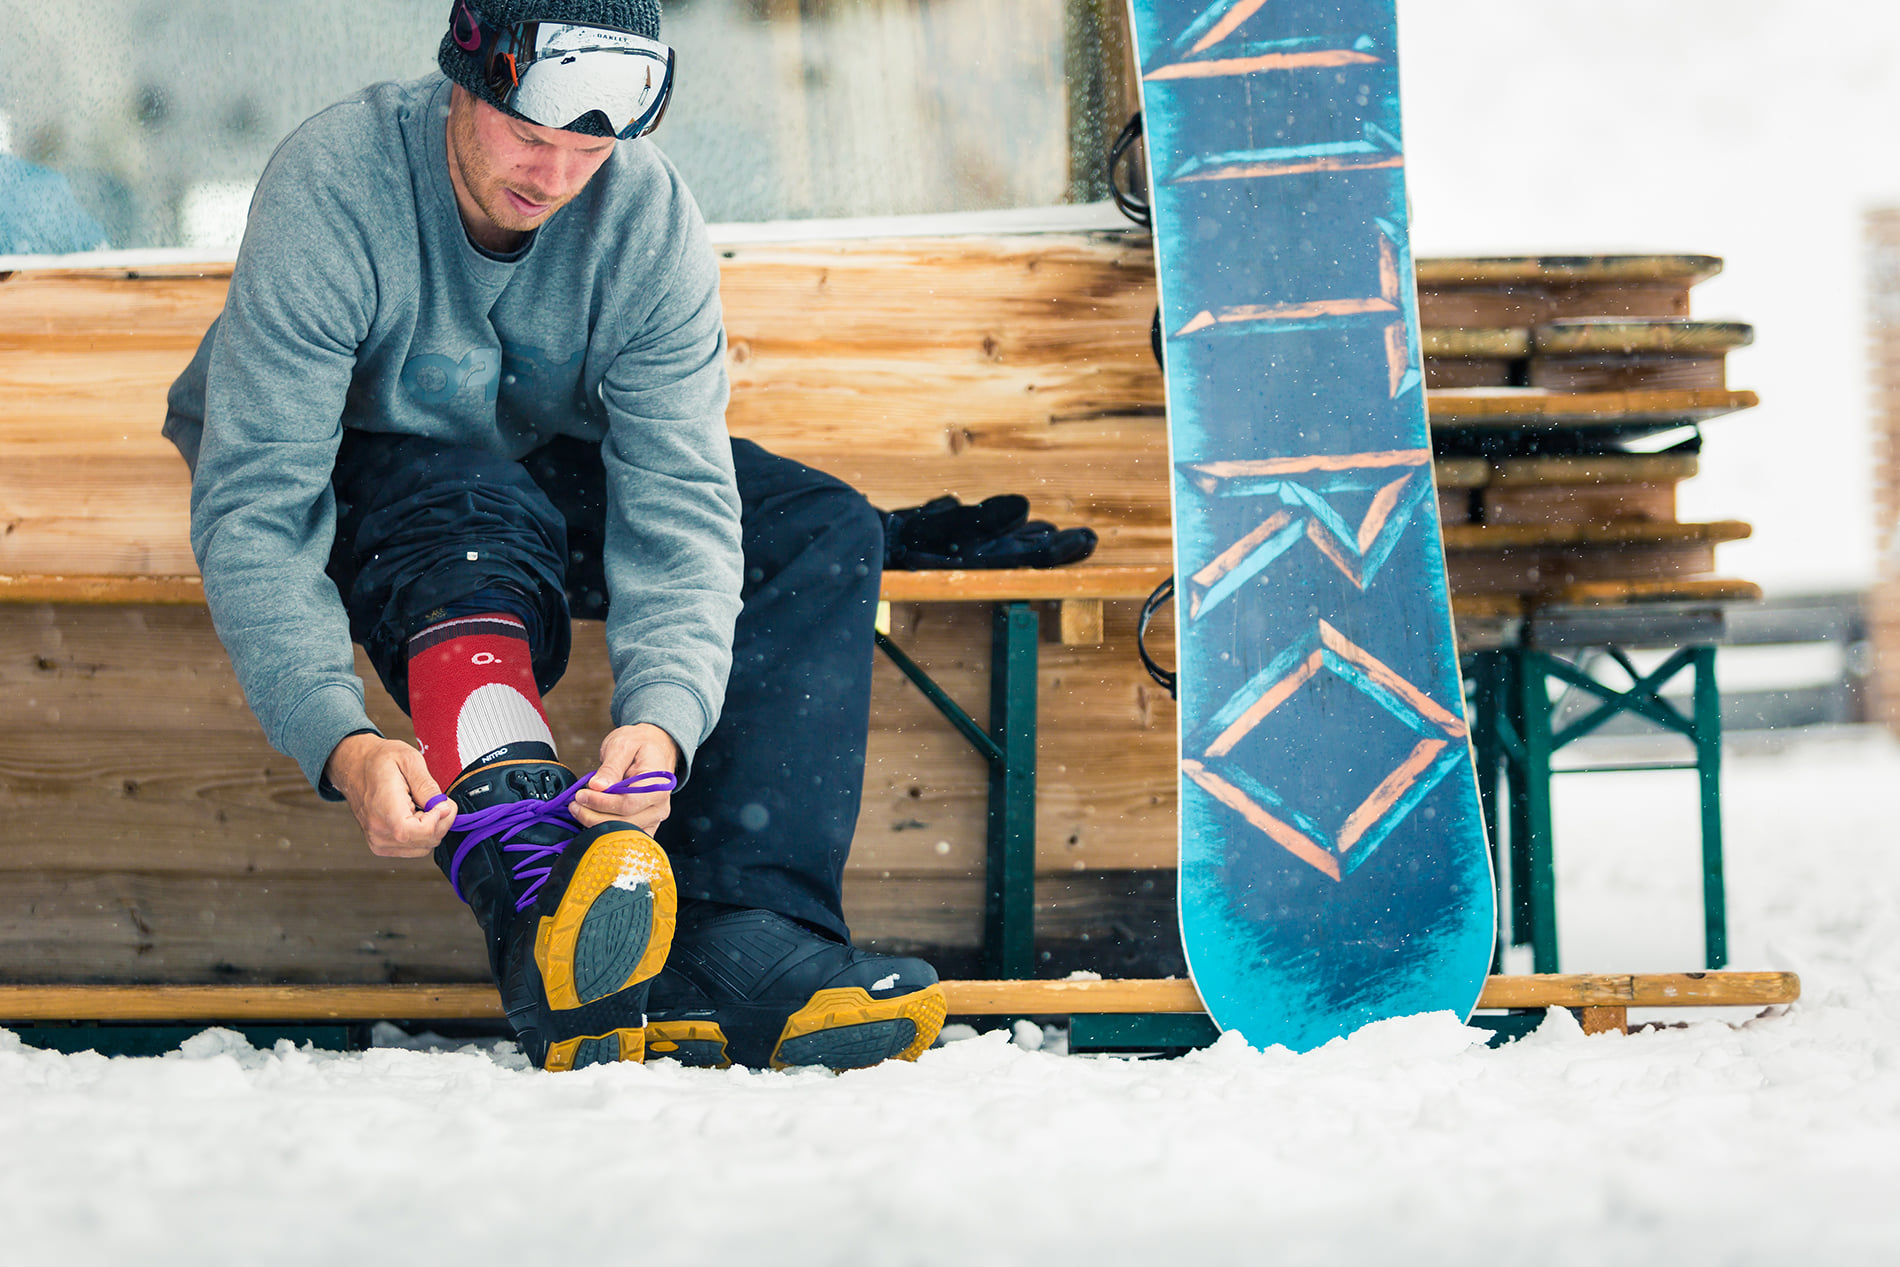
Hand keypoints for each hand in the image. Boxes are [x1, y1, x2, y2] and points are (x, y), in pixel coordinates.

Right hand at [324, 732, 454, 857]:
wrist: (353, 764)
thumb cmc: (378, 760)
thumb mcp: (409, 760)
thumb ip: (428, 786)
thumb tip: (445, 808)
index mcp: (385, 810)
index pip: (424, 831)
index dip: (441, 817)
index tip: (441, 802)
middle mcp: (379, 832)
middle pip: (428, 840)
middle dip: (441, 820)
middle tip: (435, 799)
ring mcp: (378, 842)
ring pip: (424, 847)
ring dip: (431, 827)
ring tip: (419, 805)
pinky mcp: (380, 846)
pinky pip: (414, 849)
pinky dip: (421, 834)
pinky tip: (414, 815)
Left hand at [571, 722, 677, 833]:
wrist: (654, 748)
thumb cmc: (639, 745)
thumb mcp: (622, 746)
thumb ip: (610, 767)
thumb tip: (597, 786)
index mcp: (659, 784)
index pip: (629, 802)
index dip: (602, 803)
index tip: (581, 795)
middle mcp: (660, 806)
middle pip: (625, 822)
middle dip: (594, 816)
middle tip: (575, 804)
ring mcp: (654, 819)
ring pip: (623, 833)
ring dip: (597, 825)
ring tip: (579, 810)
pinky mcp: (645, 826)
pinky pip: (625, 837)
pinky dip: (606, 832)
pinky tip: (591, 820)